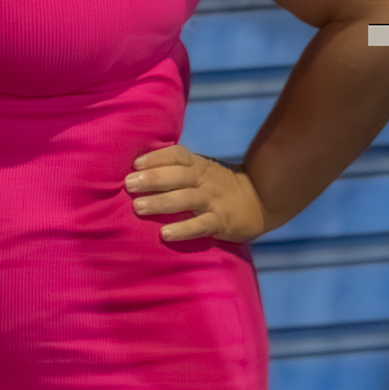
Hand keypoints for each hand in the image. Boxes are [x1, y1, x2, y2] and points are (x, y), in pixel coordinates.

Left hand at [125, 145, 265, 242]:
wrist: (259, 200)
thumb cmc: (216, 185)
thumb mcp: (200, 170)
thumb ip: (175, 169)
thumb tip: (135, 170)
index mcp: (197, 165)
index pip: (177, 155)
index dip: (156, 157)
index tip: (136, 164)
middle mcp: (204, 180)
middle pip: (177, 176)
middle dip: (152, 179)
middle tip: (129, 185)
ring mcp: (213, 201)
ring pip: (186, 199)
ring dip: (161, 202)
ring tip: (138, 207)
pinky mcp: (221, 222)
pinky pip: (201, 225)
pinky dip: (183, 229)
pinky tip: (166, 234)